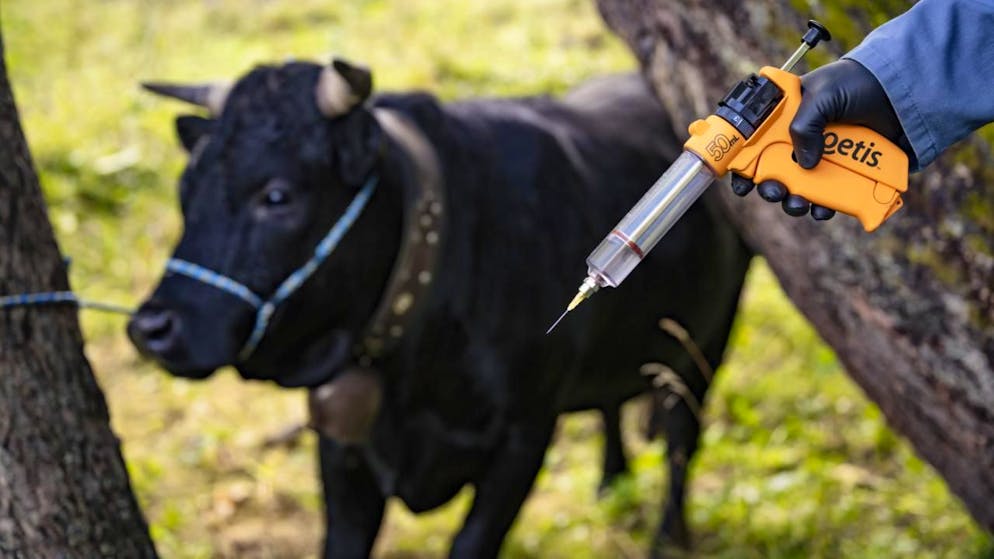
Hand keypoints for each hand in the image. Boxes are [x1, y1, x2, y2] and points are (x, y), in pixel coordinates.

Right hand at [731, 59, 907, 219]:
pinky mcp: (845, 174)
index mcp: (786, 118)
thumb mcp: (824, 95)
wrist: (903, 93)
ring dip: (792, 203)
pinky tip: (823, 209)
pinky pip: (828, 198)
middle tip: (774, 192)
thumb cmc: (859, 83)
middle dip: (768, 188)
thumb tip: (805, 165)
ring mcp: (823, 159)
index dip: (744, 163)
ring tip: (797, 204)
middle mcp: (800, 141)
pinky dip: (823, 208)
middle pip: (773, 172)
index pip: (755, 144)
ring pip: (798, 189)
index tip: (742, 180)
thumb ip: (805, 124)